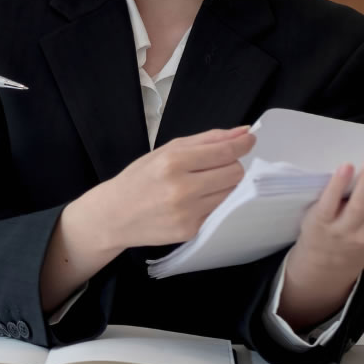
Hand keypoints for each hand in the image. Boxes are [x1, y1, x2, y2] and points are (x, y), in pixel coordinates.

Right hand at [76, 127, 255, 251]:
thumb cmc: (140, 178)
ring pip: (231, 194)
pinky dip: (212, 204)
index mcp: (173, 162)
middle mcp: (182, 189)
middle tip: (215, 166)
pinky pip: (218, 212)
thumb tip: (242, 132)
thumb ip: (207, 140)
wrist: (113, 215)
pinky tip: (193, 202)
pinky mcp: (190, 231)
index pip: (224, 152)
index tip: (249, 140)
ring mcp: (187, 213)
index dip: (242, 145)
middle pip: (234, 173)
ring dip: (223, 186)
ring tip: (202, 184)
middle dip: (230, 166)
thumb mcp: (166, 150)